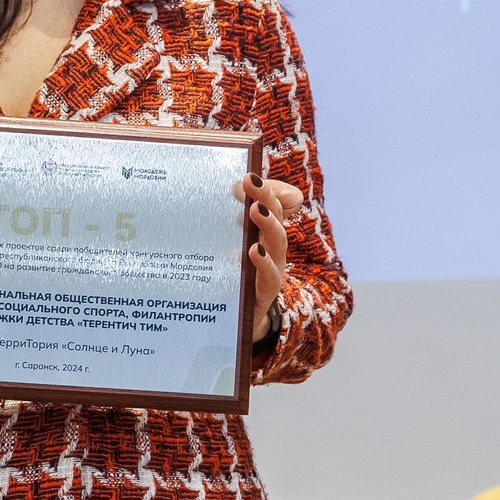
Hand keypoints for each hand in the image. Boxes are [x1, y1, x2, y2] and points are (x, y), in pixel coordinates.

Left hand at [234, 173, 301, 342]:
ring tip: (256, 210)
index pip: (271, 202)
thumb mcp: (222, 242)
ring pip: (277, 244)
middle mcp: (270, 248)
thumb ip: (225, 215)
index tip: (245, 176)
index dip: (264, 188)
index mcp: (261, 231)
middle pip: (275, 218)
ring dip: (269, 225)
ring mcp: (269, 271)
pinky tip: (254, 252)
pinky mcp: (263, 295)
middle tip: (251, 182)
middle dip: (266, 198)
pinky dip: (264, 264)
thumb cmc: (227, 277)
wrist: (228, 323)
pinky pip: (270, 278)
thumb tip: (228, 186)